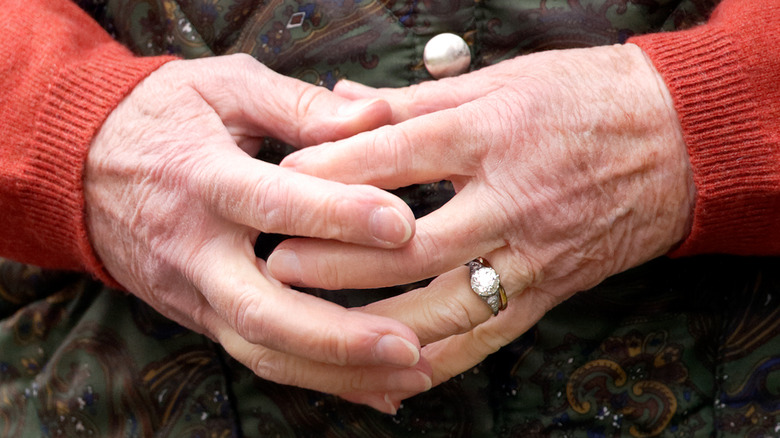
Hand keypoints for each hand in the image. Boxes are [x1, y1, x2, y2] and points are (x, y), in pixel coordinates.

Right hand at [84, 54, 431, 410]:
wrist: (78, 163)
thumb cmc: (162, 116)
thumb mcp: (226, 87)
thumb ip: (301, 106)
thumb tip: (378, 117)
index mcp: (204, 179)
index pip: (273, 205)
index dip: (338, 216)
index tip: (403, 226)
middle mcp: (194, 250)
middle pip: (262, 310)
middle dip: (339, 336)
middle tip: (410, 344)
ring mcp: (192, 292)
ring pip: (262, 351)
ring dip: (338, 372)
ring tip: (411, 373)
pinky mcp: (198, 314)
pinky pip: (258, 355)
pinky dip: (318, 378)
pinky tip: (373, 387)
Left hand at [269, 44, 694, 403]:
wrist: (680, 141)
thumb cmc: (588, 99)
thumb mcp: (503, 81)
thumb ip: (415, 101)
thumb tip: (342, 102)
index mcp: (493, 133)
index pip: (395, 157)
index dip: (330, 173)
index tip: (281, 185)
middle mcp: (510, 199)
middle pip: (409, 241)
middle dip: (336, 258)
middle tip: (278, 265)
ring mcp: (532, 253)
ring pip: (444, 305)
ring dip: (374, 322)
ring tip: (317, 325)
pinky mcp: (549, 290)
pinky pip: (487, 338)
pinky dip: (436, 361)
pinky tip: (389, 372)